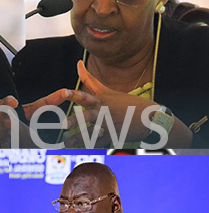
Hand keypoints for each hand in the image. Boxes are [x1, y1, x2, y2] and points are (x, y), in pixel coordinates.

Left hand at [23, 61, 155, 146]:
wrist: (150, 117)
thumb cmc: (126, 102)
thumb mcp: (108, 90)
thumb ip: (89, 79)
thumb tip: (77, 63)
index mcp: (100, 100)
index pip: (83, 95)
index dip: (73, 93)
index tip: (62, 92)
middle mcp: (103, 112)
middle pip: (86, 116)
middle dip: (74, 121)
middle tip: (63, 125)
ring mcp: (108, 125)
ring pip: (90, 133)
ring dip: (78, 139)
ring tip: (67, 143)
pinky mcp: (113, 137)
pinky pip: (99, 143)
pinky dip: (90, 147)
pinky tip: (81, 150)